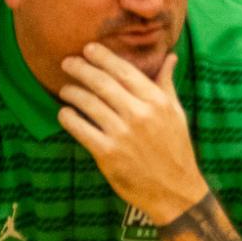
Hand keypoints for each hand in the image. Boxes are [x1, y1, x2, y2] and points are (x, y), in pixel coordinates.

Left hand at [58, 44, 206, 225]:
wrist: (176, 192)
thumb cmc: (176, 149)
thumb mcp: (177, 113)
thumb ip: (167, 83)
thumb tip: (170, 56)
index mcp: (156, 101)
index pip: (124, 70)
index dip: (103, 57)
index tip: (89, 49)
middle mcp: (139, 114)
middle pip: (101, 82)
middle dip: (80, 68)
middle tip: (67, 62)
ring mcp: (122, 134)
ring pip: (88, 103)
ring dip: (72, 92)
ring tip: (65, 89)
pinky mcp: (107, 154)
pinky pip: (80, 129)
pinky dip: (68, 117)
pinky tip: (64, 113)